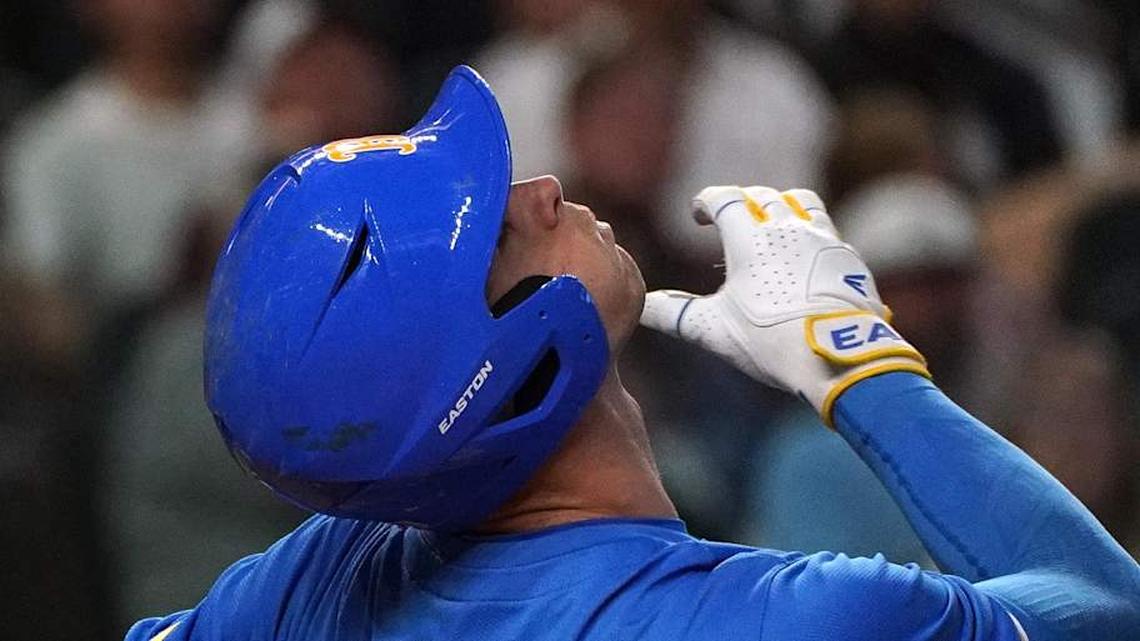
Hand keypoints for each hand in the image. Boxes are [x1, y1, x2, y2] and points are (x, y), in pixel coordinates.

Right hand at [640, 186, 928, 425]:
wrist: (837, 357)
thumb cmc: (769, 340)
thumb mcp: (713, 330)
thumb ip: (673, 314)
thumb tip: (641, 307)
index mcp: (750, 238)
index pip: (724, 199)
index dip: (706, 202)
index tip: (697, 215)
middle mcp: (788, 229)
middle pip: (762, 196)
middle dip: (742, 202)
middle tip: (730, 218)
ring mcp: (823, 240)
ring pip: (802, 202)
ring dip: (782, 206)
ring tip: (773, 223)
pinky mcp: (849, 259)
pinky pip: (827, 232)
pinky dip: (810, 234)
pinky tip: (805, 256)